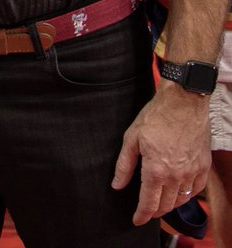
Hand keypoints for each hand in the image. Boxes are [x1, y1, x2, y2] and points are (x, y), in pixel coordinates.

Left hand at [111, 83, 210, 224]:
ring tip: (161, 201)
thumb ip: (124, 165)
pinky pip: (195, 190)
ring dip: (169, 204)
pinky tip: (179, 191)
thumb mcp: (132, 137)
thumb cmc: (157, 115)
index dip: (141, 215)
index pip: (148, 204)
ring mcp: (191, 172)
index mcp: (155, 170)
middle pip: (165, 206)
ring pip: (180, 200)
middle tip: (147, 210)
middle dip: (154, 211)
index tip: (136, 219)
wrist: (184, 101)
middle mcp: (175, 176)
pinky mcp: (203, 166)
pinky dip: (186, 195)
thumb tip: (117, 184)